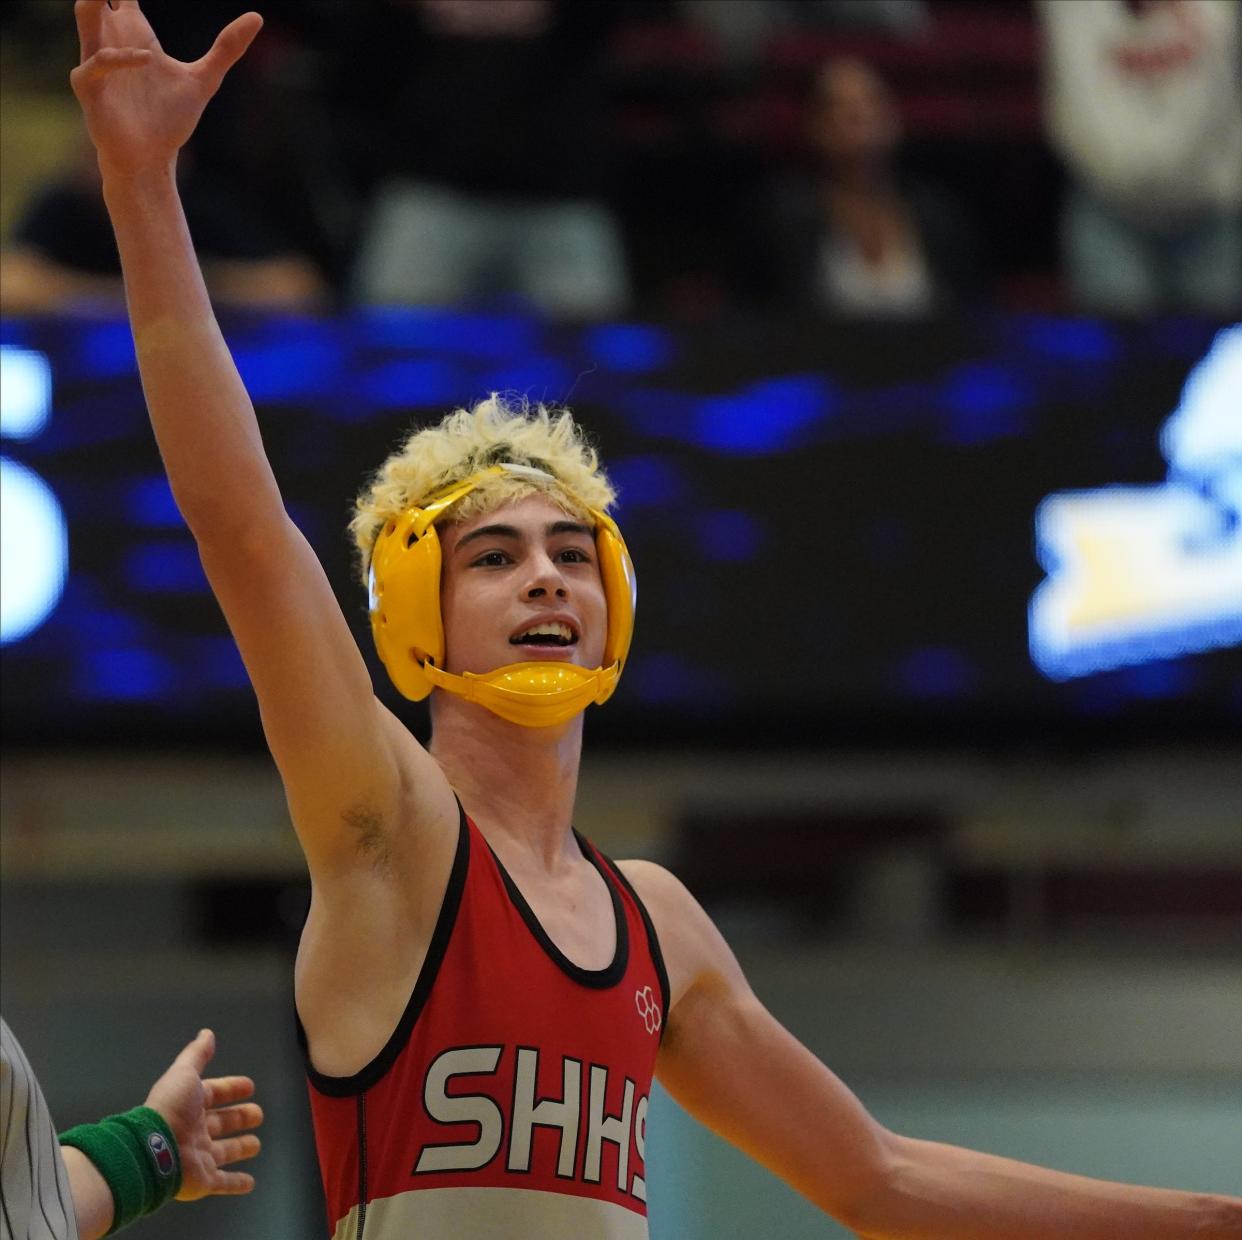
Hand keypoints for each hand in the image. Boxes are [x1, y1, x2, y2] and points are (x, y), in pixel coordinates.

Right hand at [70, 0, 261, 178]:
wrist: (152, 159)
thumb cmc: (170, 120)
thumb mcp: (204, 79)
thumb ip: (227, 48)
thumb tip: (257, 16)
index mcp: (134, 34)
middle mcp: (113, 40)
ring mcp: (98, 61)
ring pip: (86, 14)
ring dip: (94, 1)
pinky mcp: (90, 86)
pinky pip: (99, 60)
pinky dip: (120, 58)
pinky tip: (147, 59)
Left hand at [142, 1028, 262, 1201]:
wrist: (152, 1149)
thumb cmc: (170, 1109)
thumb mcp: (185, 1074)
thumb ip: (197, 1055)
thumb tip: (207, 1033)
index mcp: (191, 1105)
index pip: (215, 1094)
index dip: (231, 1089)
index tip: (249, 1086)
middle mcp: (195, 1130)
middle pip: (222, 1123)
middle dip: (240, 1117)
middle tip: (258, 1114)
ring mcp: (200, 1157)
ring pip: (224, 1151)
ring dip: (240, 1148)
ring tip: (256, 1144)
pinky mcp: (203, 1180)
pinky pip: (223, 1182)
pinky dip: (236, 1184)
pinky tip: (250, 1183)